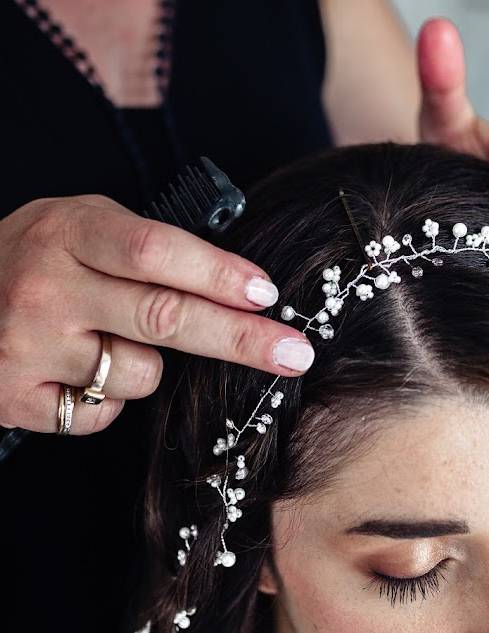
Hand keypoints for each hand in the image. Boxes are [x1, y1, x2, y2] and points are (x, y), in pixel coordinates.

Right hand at [0, 195, 313, 434]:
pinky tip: (78, 370)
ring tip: (109, 339)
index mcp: (69, 232)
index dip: (217, 274)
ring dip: (151, 366)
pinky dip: (109, 398)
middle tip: (295, 354)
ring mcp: (26, 346)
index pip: (155, 252)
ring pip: (140, 374)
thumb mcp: (81, 225)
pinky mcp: (14, 397)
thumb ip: (147, 246)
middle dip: (241, 340)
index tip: (267, 294)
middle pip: (162, 317)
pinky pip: (102, 413)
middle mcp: (46, 288)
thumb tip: (242, 286)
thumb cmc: (38, 258)